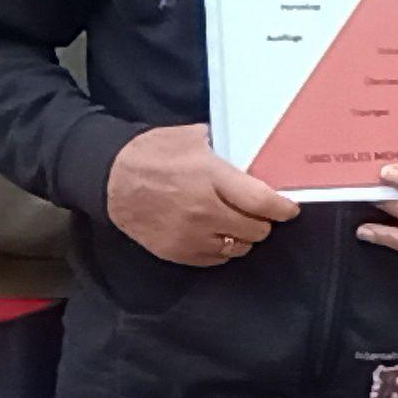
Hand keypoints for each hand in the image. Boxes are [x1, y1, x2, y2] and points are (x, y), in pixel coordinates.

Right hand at [105, 124, 297, 265]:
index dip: (282, 208)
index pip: (262, 202)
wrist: (108, 178)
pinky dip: (222, 248)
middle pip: (256, 230)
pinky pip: (216, 259)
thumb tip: (255, 154)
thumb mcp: (192, 138)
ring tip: (234, 221)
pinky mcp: (177, 252)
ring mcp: (190, 236)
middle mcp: (204, 211)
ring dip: (243, 236)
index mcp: (210, 178)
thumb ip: (226, 148)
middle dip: (262, 221)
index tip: (289, 208)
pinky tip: (215, 232)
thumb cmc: (151, 153)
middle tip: (257, 211)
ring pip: (239, 248)